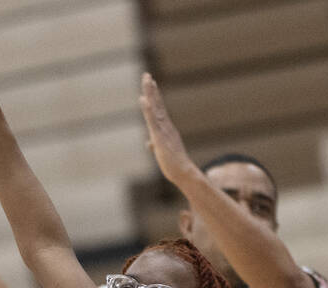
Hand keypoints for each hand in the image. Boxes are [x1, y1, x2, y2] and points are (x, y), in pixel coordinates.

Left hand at [138, 72, 198, 186]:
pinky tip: (143, 99)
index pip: (159, 108)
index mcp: (166, 128)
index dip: (154, 95)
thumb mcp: (162, 152)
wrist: (184, 173)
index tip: (151, 82)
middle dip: (151, 89)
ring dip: (150, 94)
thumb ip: (155, 145)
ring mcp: (163, 130)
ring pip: (155, 108)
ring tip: (146, 80)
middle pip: (157, 104)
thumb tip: (148, 143)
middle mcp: (166, 126)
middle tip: (147, 75)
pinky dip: (148, 110)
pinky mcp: (159, 137)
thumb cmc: (174, 165)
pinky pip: (152, 121)